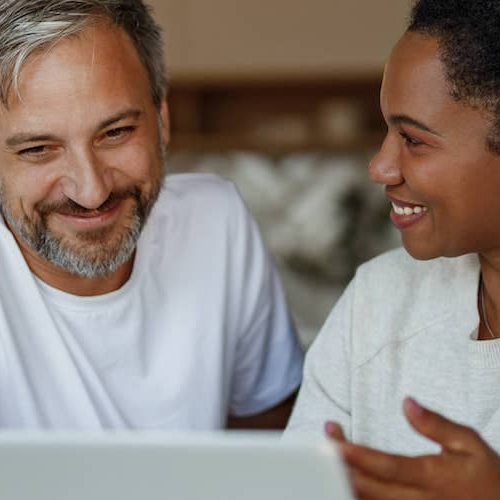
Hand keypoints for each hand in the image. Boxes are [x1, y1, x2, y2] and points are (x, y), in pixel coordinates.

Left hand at [325, 398, 499, 499]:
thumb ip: (435, 424)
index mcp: (430, 477)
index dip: (355, 454)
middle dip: (340, 463)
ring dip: (342, 480)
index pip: (384, 466)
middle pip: (367, 485)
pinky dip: (356, 494)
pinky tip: (344, 477)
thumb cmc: (486, 476)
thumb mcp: (469, 443)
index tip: (332, 437)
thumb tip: (407, 403)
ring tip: (327, 456)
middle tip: (323, 439)